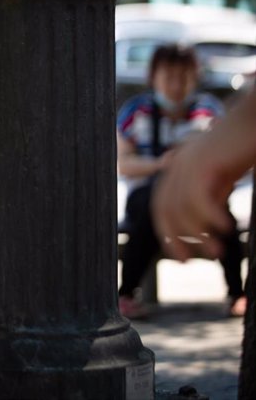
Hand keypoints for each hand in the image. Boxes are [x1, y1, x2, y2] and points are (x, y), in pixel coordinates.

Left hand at [151, 99, 255, 260]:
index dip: (168, 233)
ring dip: (198, 234)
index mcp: (178, 168)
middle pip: (165, 210)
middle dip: (174, 238)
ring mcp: (187, 163)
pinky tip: (225, 229)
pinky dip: (209, 217)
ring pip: (182, 208)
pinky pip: (197, 198)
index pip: (162, 207)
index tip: (181, 257)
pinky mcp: (203, 163)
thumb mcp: (222, 174)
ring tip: (216, 251)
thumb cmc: (243, 144)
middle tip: (191, 261)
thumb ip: (210, 193)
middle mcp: (177, 166)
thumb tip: (205, 224)